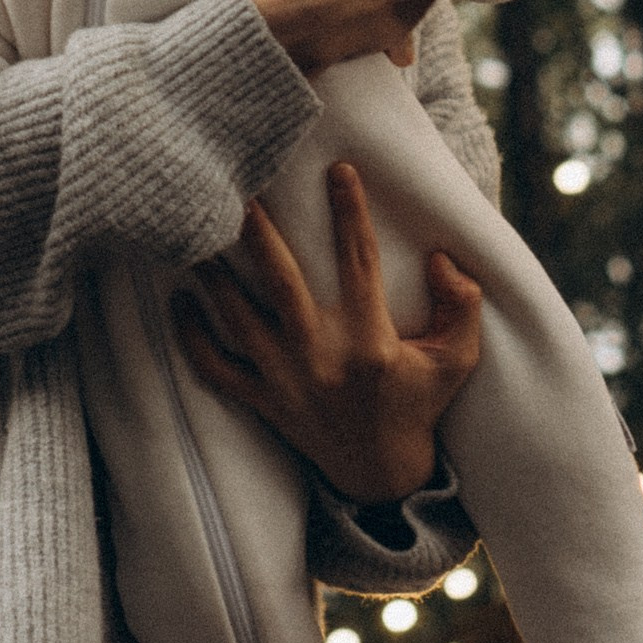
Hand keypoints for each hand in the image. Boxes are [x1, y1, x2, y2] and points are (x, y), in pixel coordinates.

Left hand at [172, 163, 482, 505]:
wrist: (380, 472)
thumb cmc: (419, 402)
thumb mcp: (457, 359)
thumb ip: (462, 305)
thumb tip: (441, 258)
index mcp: (371, 342)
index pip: (358, 262)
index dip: (350, 213)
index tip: (339, 170)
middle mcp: (322, 357)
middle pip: (280, 282)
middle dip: (258, 234)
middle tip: (240, 192)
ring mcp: (286, 381)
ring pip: (238, 318)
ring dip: (215, 275)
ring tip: (199, 233)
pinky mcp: (262, 401)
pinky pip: (215, 367)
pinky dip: (191, 335)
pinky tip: (180, 299)